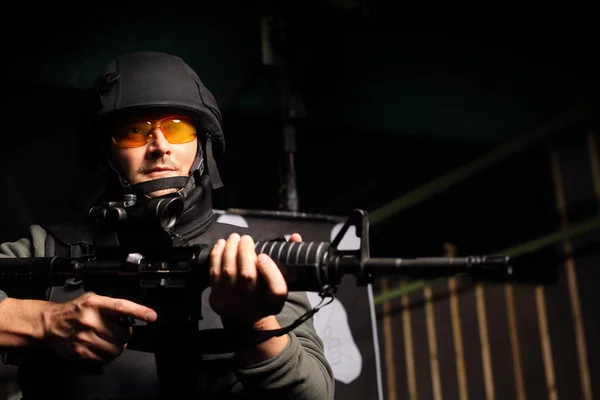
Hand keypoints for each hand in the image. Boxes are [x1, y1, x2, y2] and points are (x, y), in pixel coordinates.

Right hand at [41, 292, 157, 364]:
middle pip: (122, 334)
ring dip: (117, 347)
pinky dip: (107, 356)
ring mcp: (86, 338)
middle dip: (125, 335)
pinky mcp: (82, 352)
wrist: (50, 324)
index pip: (121, 308)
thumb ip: (110, 305)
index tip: (151, 316)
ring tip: (110, 341)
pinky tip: (101, 348)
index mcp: (95, 305)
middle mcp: (91, 321)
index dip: (139, 312)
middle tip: (119, 332)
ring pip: (115, 349)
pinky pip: (104, 359)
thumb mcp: (92, 299)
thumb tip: (131, 313)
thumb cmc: (73, 310)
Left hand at [208, 233, 302, 328]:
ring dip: (230, 249)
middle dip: (245, 251)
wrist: (245, 321)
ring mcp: (233, 304)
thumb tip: (295, 236)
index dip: (270, 271)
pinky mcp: (216, 299)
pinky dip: (217, 255)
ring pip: (229, 272)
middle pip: (248, 276)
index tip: (263, 256)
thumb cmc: (264, 297)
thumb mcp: (280, 284)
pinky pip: (214, 273)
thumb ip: (289, 259)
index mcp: (274, 304)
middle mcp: (254, 306)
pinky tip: (221, 244)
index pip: (277, 290)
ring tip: (234, 238)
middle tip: (246, 239)